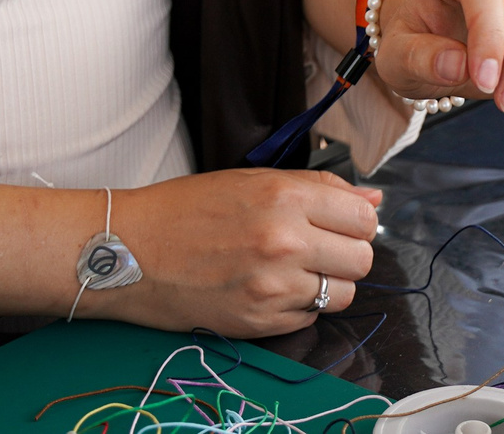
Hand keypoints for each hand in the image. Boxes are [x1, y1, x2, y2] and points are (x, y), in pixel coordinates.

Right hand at [97, 169, 380, 338]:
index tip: (342, 223)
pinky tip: (271, 288)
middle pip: (362, 259)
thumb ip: (320, 189)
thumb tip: (374, 199)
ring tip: (294, 270)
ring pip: (342, 294)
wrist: (129, 250)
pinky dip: (299, 306)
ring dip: (327, 283)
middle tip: (320, 247)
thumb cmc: (187, 209)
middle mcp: (284, 242)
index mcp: (285, 197)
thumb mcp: (254, 180)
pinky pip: (309, 318)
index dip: (358, 221)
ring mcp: (273, 287)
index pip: (364, 217)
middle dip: (348, 253)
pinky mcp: (259, 322)